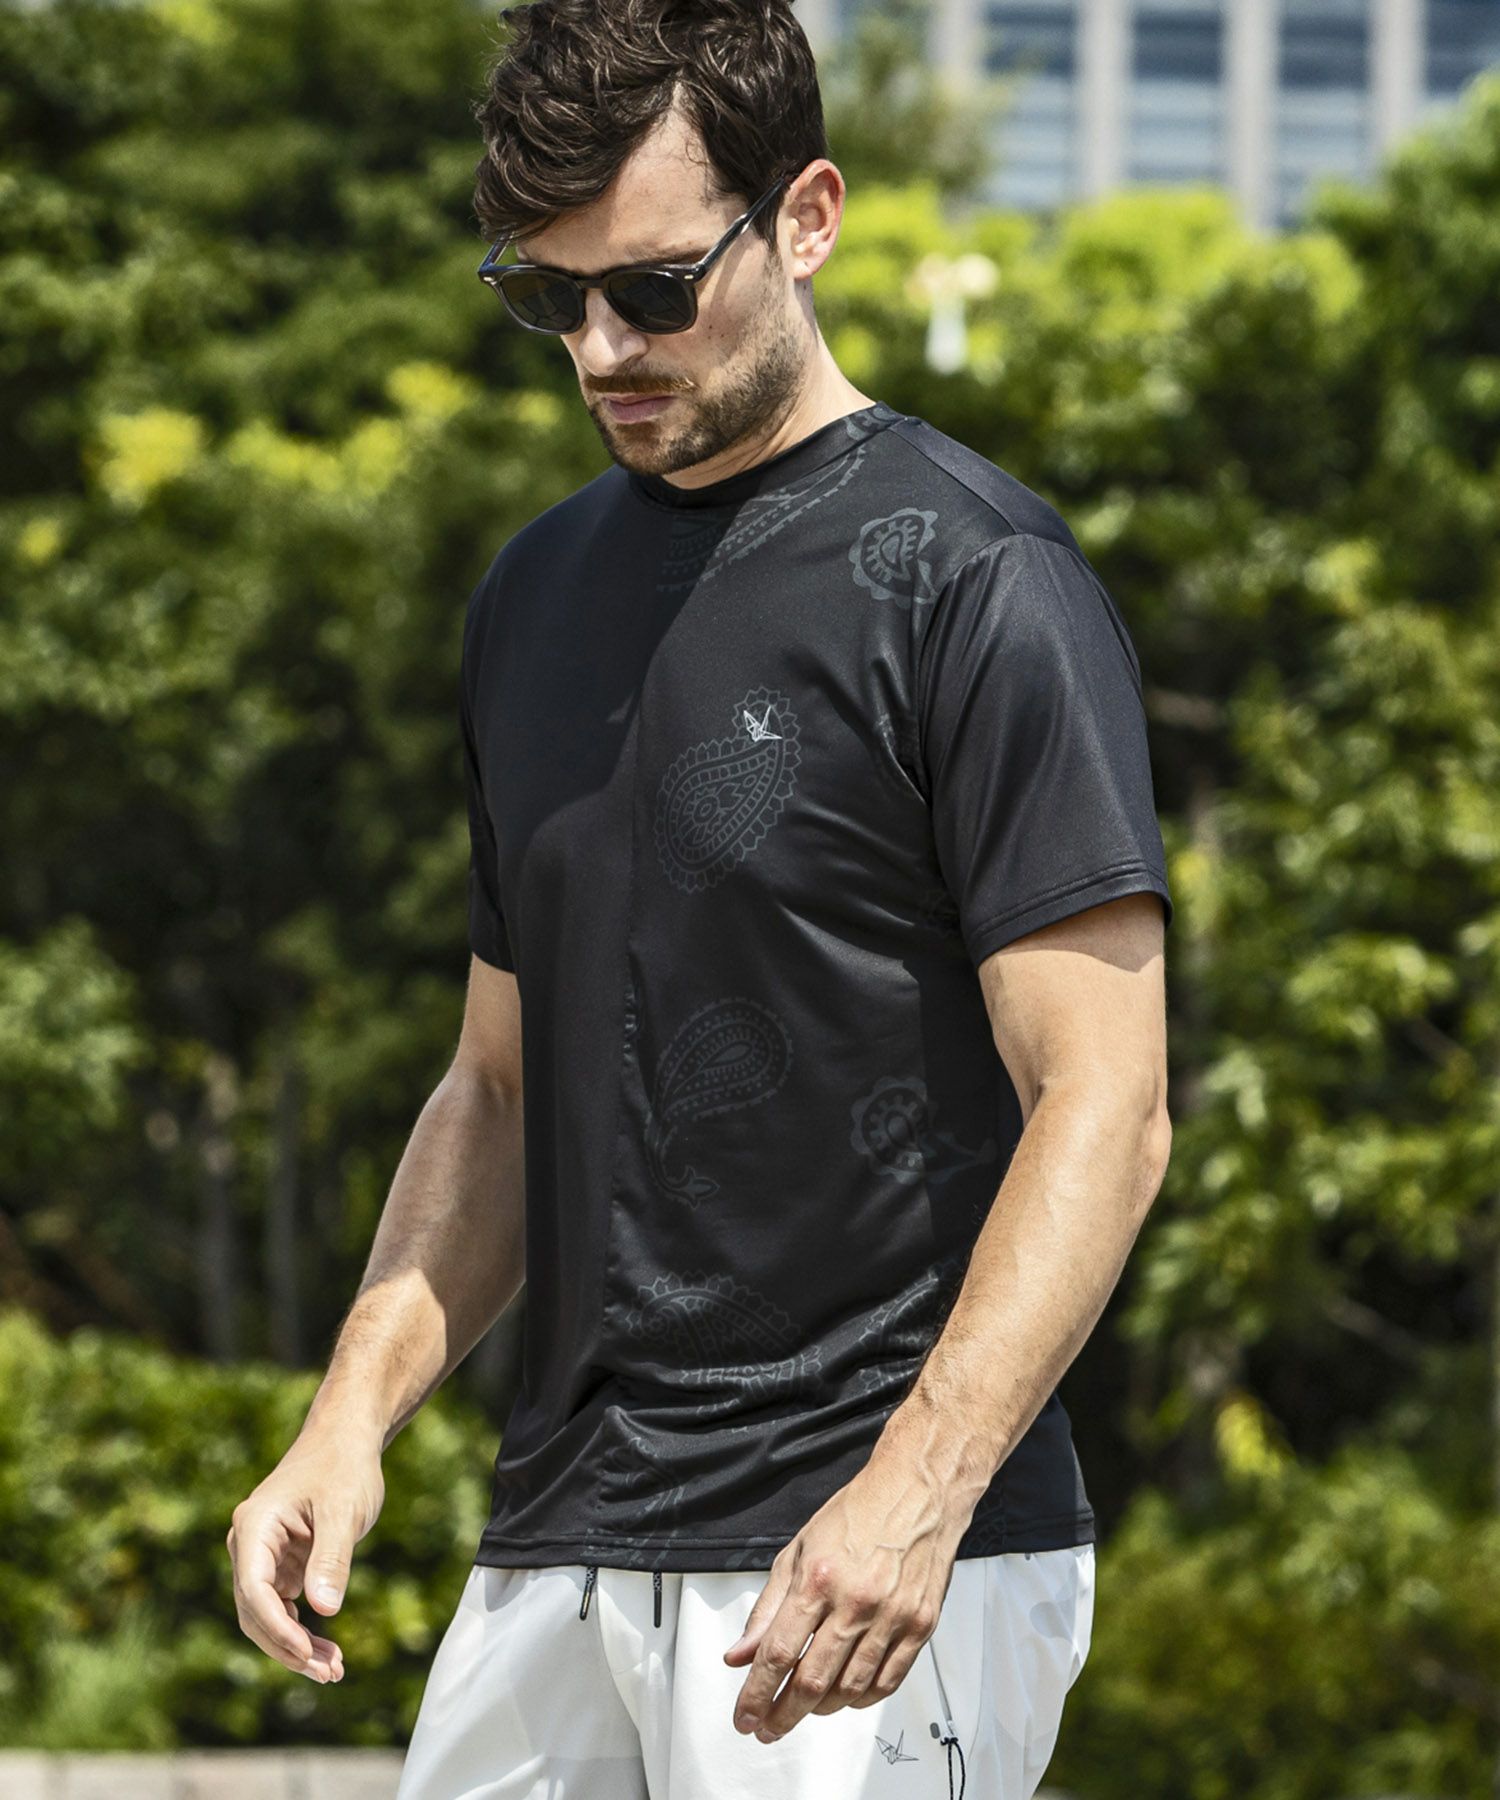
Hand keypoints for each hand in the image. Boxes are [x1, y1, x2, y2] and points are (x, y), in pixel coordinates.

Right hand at [226, 1427, 384, 1683]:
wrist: (346, 1439)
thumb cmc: (343, 1466)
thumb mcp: (342, 1510)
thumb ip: (331, 1558)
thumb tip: (322, 1610)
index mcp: (254, 1526)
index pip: (253, 1590)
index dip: (277, 1628)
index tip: (306, 1653)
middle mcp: (249, 1545)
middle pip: (255, 1612)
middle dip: (288, 1646)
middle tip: (329, 1673)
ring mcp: (262, 1556)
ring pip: (267, 1616)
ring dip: (295, 1645)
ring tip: (334, 1670)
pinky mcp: (280, 1564)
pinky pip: (282, 1607)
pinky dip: (302, 1629)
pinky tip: (327, 1651)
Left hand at [721, 1444, 968, 1741]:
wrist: (918, 1490)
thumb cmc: (858, 1514)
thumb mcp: (798, 1550)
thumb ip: (768, 1607)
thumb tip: (741, 1654)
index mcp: (818, 1578)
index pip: (777, 1654)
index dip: (756, 1694)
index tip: (745, 1717)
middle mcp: (856, 1601)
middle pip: (812, 1682)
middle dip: (782, 1715)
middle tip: (767, 1728)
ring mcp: (892, 1616)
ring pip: (849, 1689)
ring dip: (820, 1710)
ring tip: (803, 1709)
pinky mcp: (920, 1625)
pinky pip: (887, 1682)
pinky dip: (861, 1700)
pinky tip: (845, 1697)